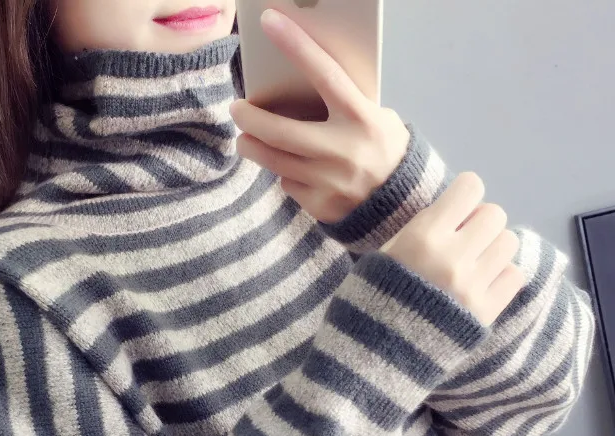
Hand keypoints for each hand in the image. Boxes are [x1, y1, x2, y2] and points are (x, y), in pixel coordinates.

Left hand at [230, 8, 410, 223]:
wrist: (404, 206)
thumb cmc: (385, 151)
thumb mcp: (378, 120)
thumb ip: (345, 106)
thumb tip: (301, 89)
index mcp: (361, 118)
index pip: (324, 73)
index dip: (296, 45)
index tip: (270, 22)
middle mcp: (343, 149)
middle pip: (280, 131)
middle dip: (250, 119)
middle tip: (237, 110)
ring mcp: (330, 180)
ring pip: (274, 161)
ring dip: (252, 147)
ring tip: (245, 140)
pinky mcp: (320, 204)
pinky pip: (289, 185)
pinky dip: (285, 175)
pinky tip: (291, 171)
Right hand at [382, 172, 525, 325]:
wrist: (374, 353)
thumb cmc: (371, 299)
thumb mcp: (384, 254)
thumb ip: (421, 229)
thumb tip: (457, 212)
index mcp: (423, 237)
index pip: (470, 188)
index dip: (463, 195)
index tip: (455, 210)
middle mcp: (452, 257)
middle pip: (494, 214)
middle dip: (478, 224)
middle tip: (462, 241)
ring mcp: (473, 286)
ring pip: (508, 242)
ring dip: (491, 248)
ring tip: (471, 265)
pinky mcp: (486, 312)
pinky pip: (514, 275)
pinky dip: (499, 276)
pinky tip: (478, 285)